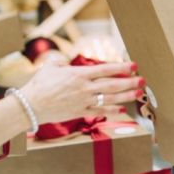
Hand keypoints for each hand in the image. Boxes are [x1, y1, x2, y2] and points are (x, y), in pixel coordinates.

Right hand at [19, 60, 142, 123]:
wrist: (30, 106)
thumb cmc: (39, 85)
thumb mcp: (51, 67)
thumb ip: (61, 62)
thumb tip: (64, 61)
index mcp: (79, 74)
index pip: (106, 69)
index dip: (121, 67)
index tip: (134, 65)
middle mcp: (85, 88)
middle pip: (112, 84)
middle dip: (130, 82)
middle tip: (143, 79)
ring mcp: (83, 101)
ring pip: (110, 99)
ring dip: (126, 96)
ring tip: (138, 93)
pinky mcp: (79, 112)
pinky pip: (99, 112)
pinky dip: (112, 111)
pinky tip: (122, 109)